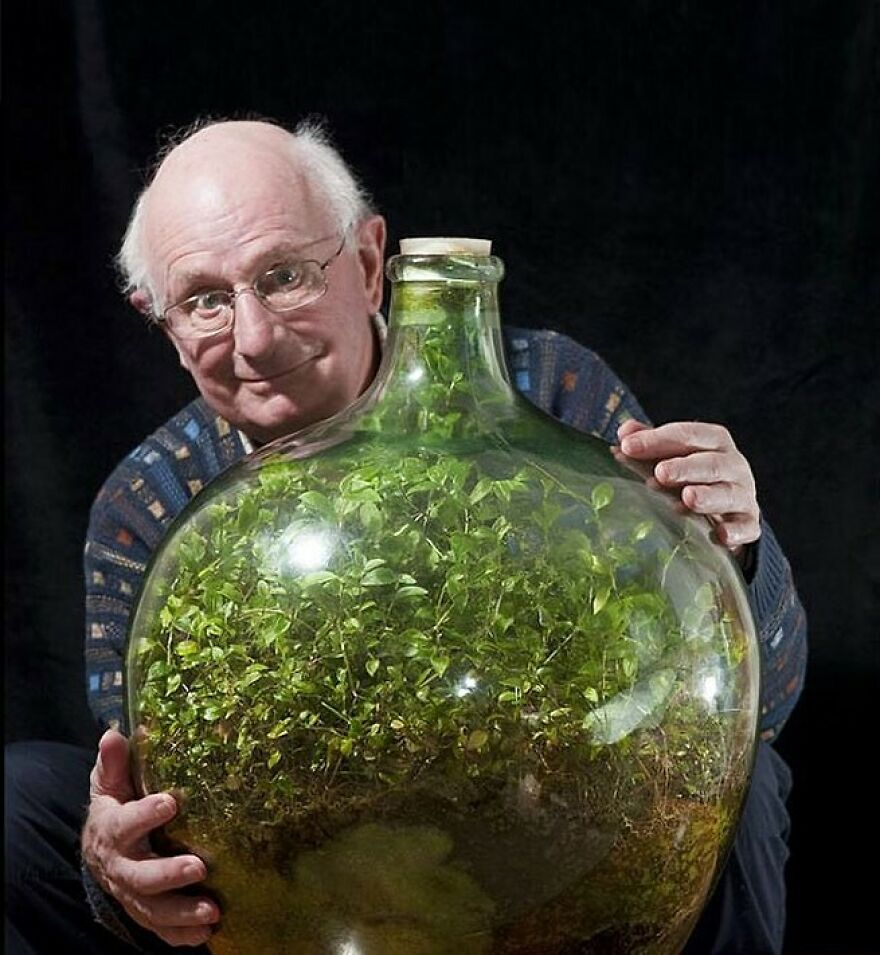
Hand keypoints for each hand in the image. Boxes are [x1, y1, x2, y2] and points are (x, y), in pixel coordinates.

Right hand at [81, 729, 219, 946]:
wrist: (99, 851)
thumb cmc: (115, 807)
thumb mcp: (109, 783)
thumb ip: (114, 762)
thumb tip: (116, 732)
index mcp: (112, 830)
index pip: (125, 824)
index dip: (146, 814)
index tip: (171, 802)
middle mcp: (120, 867)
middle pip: (140, 877)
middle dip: (169, 874)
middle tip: (200, 867)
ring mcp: (132, 894)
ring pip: (152, 910)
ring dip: (182, 913)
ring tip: (213, 912)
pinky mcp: (144, 911)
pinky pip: (160, 929)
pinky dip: (181, 935)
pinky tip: (207, 933)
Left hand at [613, 419, 760, 557]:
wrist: (730, 505)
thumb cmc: (693, 474)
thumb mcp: (672, 454)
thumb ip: (650, 442)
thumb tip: (624, 432)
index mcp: (714, 442)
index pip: (687, 435)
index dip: (657, 439)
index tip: (627, 446)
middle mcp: (733, 465)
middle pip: (710, 464)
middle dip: (684, 467)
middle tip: (660, 473)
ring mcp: (742, 494)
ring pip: (729, 494)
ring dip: (708, 496)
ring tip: (688, 498)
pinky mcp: (748, 523)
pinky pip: (746, 526)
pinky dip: (736, 530)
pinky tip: (721, 534)